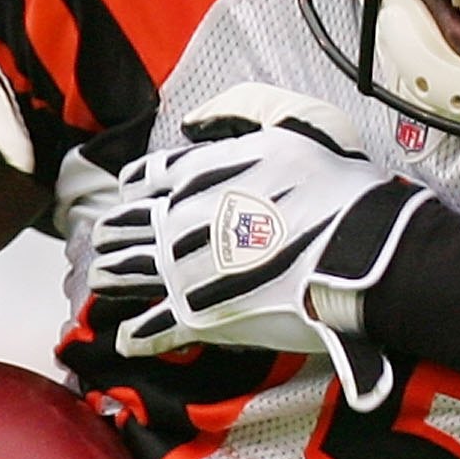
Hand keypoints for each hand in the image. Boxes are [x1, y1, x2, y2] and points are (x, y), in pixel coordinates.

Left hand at [78, 85, 428, 411]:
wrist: (358, 247)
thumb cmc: (333, 190)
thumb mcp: (290, 130)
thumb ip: (245, 119)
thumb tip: (201, 121)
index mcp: (199, 174)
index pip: (146, 178)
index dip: (138, 189)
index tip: (132, 195)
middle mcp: (180, 219)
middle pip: (128, 225)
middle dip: (115, 232)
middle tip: (104, 240)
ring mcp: (183, 268)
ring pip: (127, 273)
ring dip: (112, 277)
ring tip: (102, 280)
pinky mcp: (199, 315)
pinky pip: (153, 328)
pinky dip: (139, 335)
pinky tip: (127, 339)